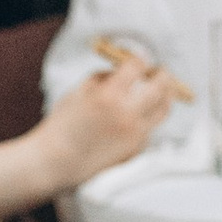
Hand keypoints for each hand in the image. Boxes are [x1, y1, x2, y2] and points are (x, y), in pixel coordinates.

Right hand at [37, 56, 181, 190]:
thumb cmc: (62, 125)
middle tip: (160, 71)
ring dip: (164, 96)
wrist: (56, 161)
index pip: (137, 67)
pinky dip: (148, 119)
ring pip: (163, 109)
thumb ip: (103, 78)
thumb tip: (123, 68)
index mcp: (108, 96)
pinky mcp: (136, 148)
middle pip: (160, 87)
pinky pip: (150, 128)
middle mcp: (126, 114)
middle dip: (162, 74)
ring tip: (161, 91)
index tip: (139, 61)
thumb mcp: (78, 92)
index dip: (139, 60)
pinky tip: (137, 117)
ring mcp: (134, 133)